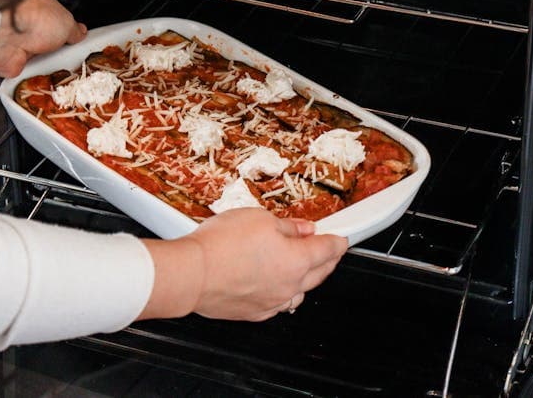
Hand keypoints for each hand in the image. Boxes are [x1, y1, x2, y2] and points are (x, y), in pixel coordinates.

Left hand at [0, 0, 86, 77]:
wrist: (4, 35)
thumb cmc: (33, 19)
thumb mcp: (66, 22)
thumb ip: (74, 30)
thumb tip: (80, 32)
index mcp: (40, 8)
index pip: (58, 20)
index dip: (69, 31)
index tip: (78, 41)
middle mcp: (27, 24)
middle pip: (50, 41)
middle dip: (61, 50)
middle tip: (72, 56)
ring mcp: (19, 43)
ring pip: (41, 57)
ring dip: (50, 63)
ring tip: (60, 66)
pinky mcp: (12, 61)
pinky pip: (30, 71)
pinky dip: (38, 74)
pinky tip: (46, 74)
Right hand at [140, 209, 347, 321]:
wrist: (191, 274)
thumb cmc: (220, 246)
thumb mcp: (259, 219)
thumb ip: (287, 226)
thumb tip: (301, 229)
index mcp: (297, 260)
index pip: (328, 250)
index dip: (338, 241)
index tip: (341, 238)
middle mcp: (289, 286)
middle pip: (320, 274)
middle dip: (327, 260)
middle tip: (328, 250)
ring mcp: (272, 302)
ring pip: (300, 292)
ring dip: (306, 279)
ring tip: (302, 267)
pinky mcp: (254, 312)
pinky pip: (278, 303)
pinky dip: (283, 292)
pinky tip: (276, 284)